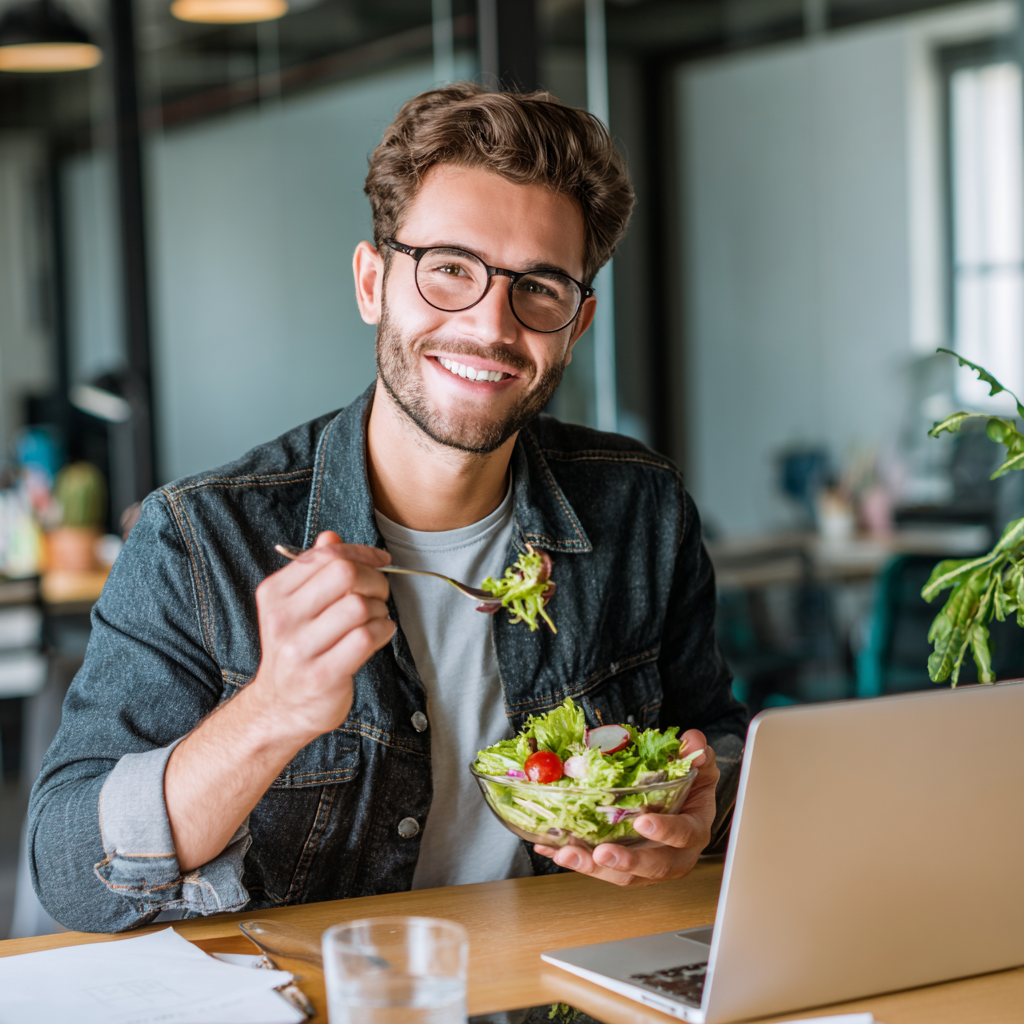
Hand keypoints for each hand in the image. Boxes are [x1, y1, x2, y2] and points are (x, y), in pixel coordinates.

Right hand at [247, 530, 395, 743]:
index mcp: (275, 594)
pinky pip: (366, 638)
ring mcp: (300, 649)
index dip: (361, 552)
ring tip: (374, 619)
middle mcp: (282, 619)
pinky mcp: (322, 675)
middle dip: (374, 580)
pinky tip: (379, 634)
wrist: (281, 708)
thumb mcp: (294, 606)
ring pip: (358, 606)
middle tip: (379, 594)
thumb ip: (313, 570)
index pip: (326, 556)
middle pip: (345, 575)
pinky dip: (383, 631)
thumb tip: (331, 536)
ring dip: (379, 609)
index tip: (380, 559)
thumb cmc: (297, 651)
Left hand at [533, 731, 717, 886]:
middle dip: (624, 861)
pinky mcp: (622, 865)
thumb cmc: (692, 789)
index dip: (665, 832)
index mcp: (693, 832)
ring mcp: (645, 863)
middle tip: (601, 853)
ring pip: (621, 875)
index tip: (642, 822)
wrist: (685, 805)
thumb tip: (694, 742)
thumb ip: (699, 755)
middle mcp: (672, 856)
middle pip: (651, 867)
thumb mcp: (701, 768)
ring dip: (591, 867)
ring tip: (566, 854)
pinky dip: (574, 858)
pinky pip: (598, 866)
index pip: (683, 835)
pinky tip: (551, 848)